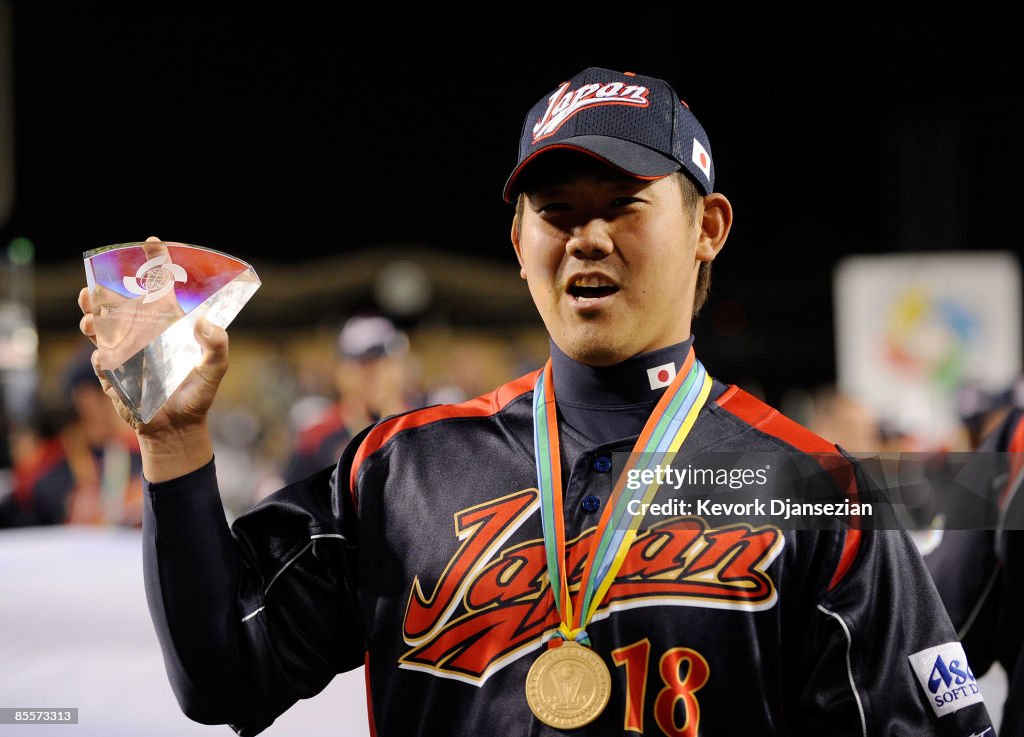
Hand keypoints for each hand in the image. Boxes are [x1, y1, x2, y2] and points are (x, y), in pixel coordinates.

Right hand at [79, 236, 229, 437]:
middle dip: (100, 294)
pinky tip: (105, 360)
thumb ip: (217, 346)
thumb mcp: (215, 369)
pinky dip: (101, 359)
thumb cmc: (197, 394)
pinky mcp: (114, 377)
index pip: (158, 288)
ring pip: (100, 330)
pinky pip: (102, 363)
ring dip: (92, 322)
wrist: (179, 428)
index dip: (155, 264)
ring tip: (90, 321)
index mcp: (166, 325)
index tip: (151, 243)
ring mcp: (125, 354)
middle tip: (91, 290)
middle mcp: (142, 334)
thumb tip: (206, 324)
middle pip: (116, 305)